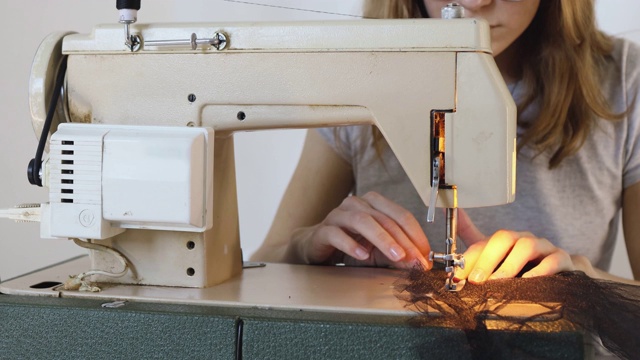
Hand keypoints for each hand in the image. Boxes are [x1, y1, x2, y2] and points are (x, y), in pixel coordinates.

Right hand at [290, 191, 431, 268]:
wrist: (316, 246)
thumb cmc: (350, 244)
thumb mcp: (379, 251)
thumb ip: (397, 254)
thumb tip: (418, 262)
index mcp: (374, 205)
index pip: (400, 215)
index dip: (416, 235)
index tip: (425, 255)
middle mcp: (357, 205)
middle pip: (384, 219)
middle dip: (403, 241)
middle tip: (414, 260)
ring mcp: (339, 215)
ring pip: (363, 221)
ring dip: (382, 239)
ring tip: (395, 255)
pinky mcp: (323, 230)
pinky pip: (337, 234)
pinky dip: (351, 244)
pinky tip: (362, 255)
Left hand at [454, 209, 594, 283]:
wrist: (565, 278)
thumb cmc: (526, 271)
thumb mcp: (498, 265)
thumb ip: (475, 253)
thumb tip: (450, 238)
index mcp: (505, 242)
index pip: (482, 242)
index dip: (468, 257)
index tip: (456, 275)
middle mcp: (523, 240)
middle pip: (503, 238)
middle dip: (487, 258)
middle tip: (476, 280)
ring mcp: (544, 248)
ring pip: (527, 245)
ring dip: (510, 265)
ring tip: (499, 282)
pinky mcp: (564, 260)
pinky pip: (554, 260)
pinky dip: (541, 271)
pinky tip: (528, 282)